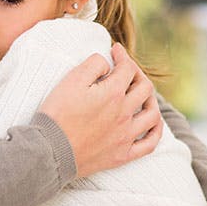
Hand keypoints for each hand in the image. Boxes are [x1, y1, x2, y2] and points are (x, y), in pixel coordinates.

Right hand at [39, 43, 161, 177]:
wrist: (51, 151)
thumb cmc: (58, 114)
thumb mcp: (72, 80)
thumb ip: (94, 65)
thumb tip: (108, 65)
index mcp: (113, 93)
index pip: (128, 68)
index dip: (122, 55)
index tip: (114, 51)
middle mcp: (124, 113)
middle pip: (144, 88)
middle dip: (137, 73)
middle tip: (126, 70)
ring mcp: (126, 135)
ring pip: (152, 114)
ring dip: (151, 100)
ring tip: (142, 95)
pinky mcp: (122, 154)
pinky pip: (149, 144)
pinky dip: (156, 132)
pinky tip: (153, 124)